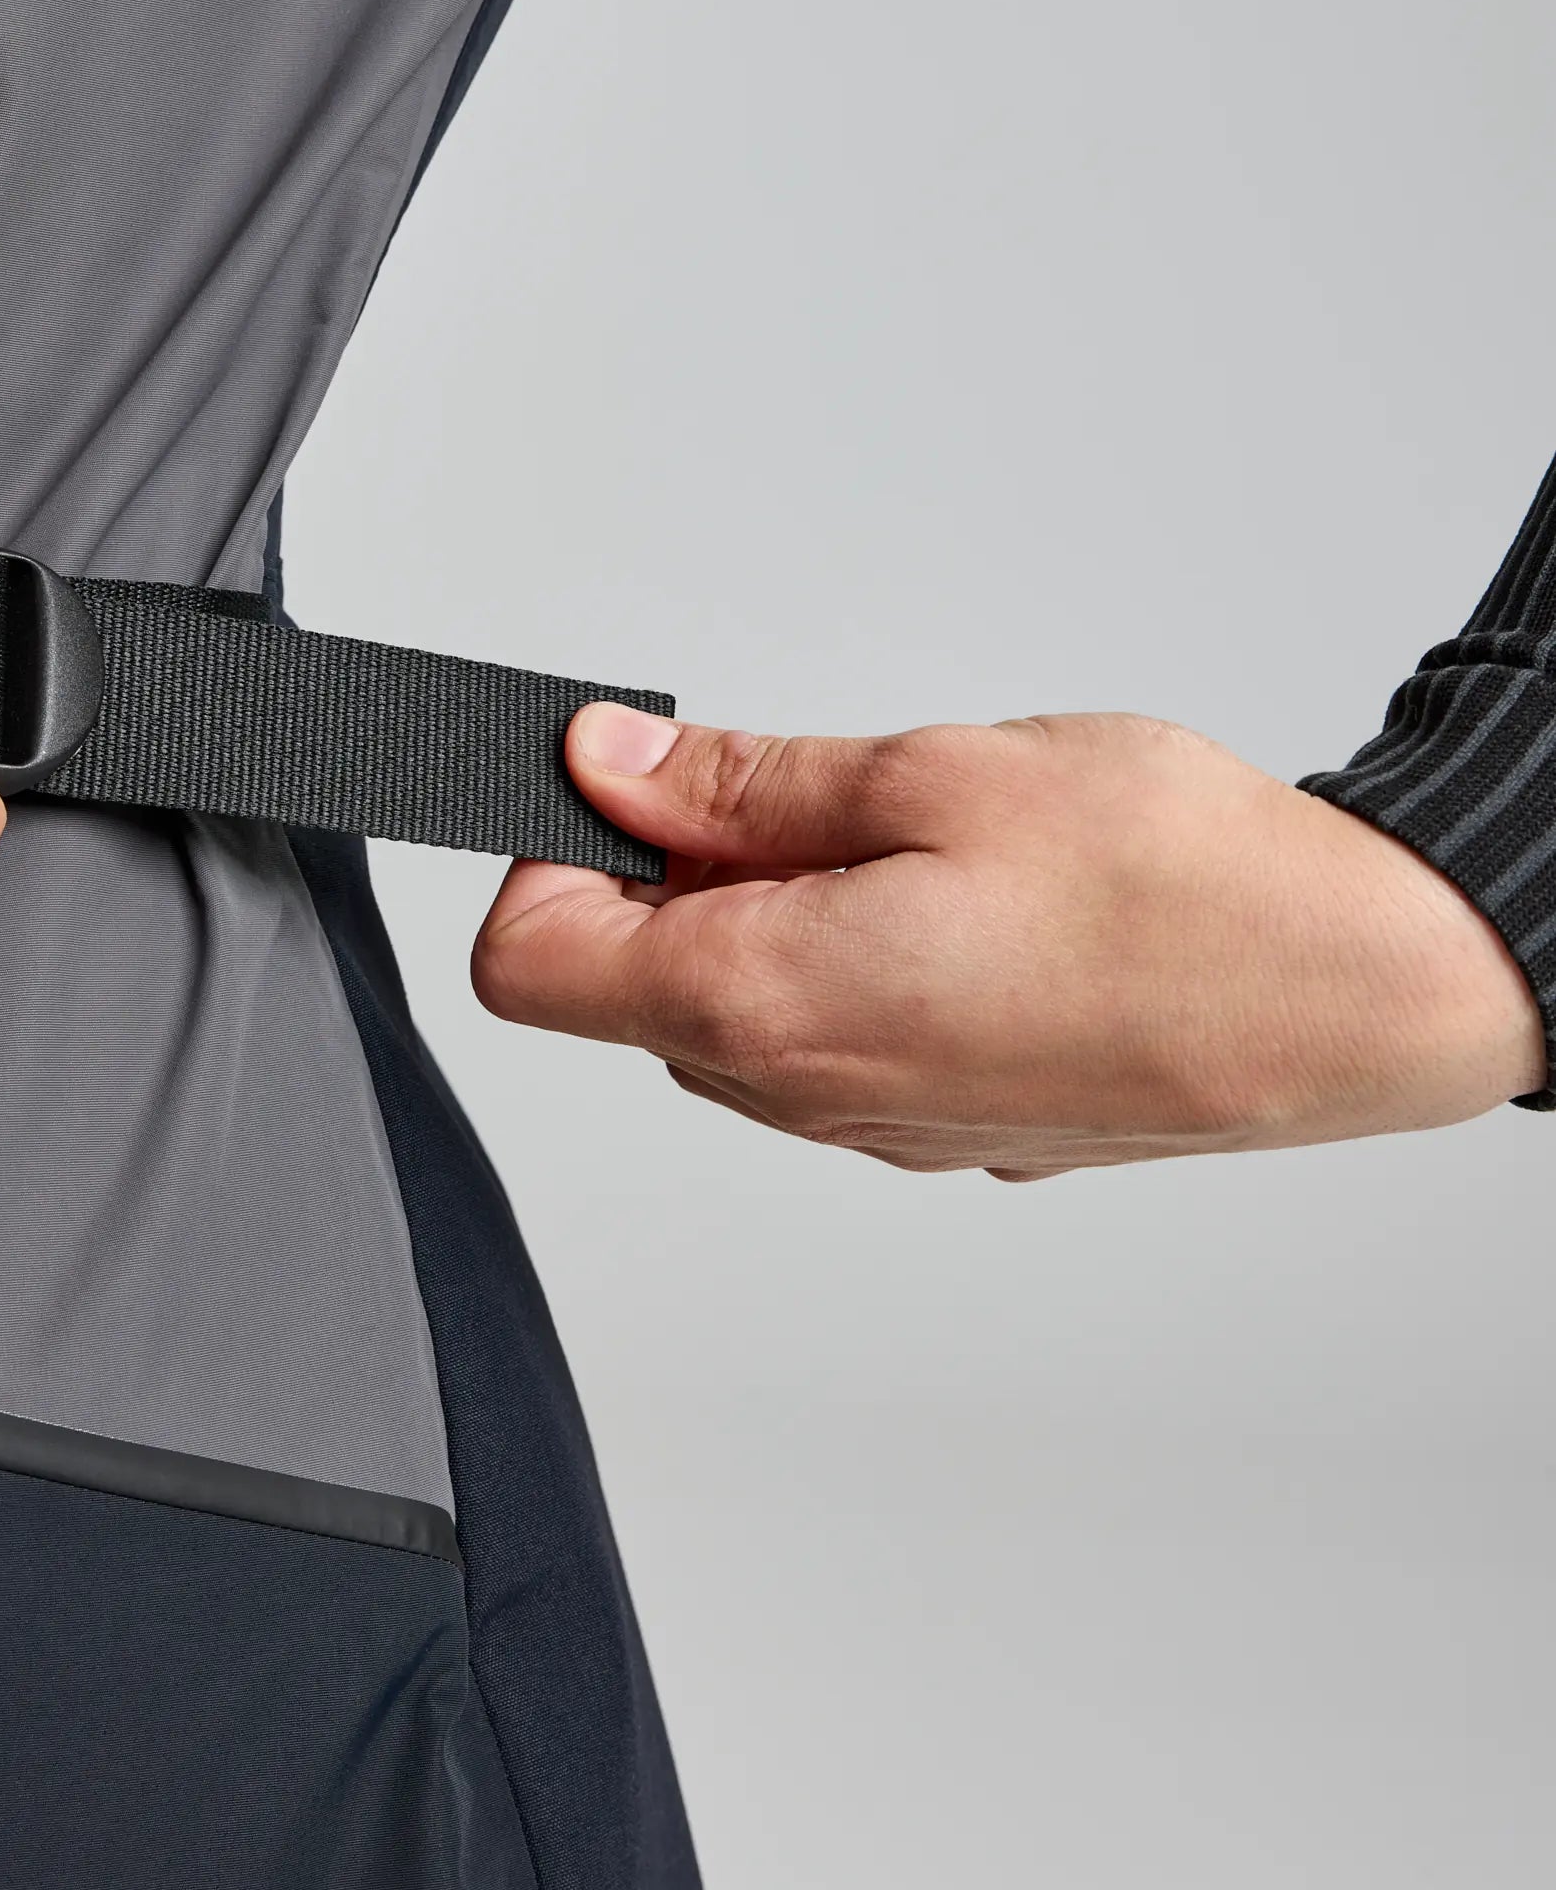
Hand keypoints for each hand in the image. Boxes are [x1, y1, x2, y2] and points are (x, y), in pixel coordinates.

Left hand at [474, 704, 1545, 1176]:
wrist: (1362, 993)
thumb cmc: (1178, 887)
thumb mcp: (931, 775)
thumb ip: (739, 784)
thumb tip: (602, 761)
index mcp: (763, 1004)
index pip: (527, 963)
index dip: (547, 850)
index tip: (624, 776)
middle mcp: (803, 1095)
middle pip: (627, 986)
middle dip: (671, 870)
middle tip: (799, 792)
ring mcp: (880, 1129)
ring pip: (736, 1010)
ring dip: (770, 912)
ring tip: (906, 840)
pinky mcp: (948, 1128)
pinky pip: (834, 1042)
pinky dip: (851, 958)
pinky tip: (960, 903)